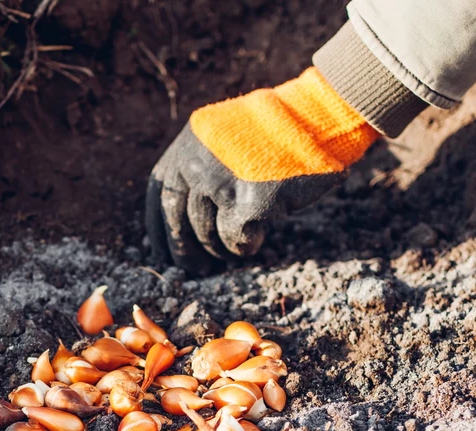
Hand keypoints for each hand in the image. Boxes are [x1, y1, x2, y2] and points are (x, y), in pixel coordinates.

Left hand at [144, 69, 379, 272]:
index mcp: (185, 146)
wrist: (316, 117)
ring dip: (220, 249)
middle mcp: (194, 162)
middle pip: (177, 220)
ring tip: (234, 249)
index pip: (159, 196)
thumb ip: (197, 168)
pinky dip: (245, 245)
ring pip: (207, 234)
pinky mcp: (248, 201)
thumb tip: (180, 223)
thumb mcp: (220, 138)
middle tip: (197, 270)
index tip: (162, 253)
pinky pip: (236, 239)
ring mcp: (219, 181)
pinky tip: (258, 238)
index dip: (159, 230)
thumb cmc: (274, 134)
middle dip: (184, 251)